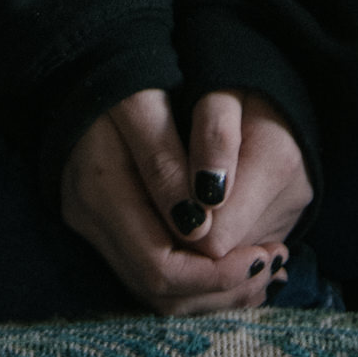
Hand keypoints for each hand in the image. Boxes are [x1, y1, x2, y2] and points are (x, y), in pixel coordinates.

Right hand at [60, 88, 310, 311]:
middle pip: (158, 291)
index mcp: (100, 188)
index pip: (159, 266)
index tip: (263, 257)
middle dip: (219, 289)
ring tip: (262, 268)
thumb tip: (198, 229)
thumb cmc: (124, 74)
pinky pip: (150, 273)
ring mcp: (93, 226)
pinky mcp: (104, 227)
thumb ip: (166, 162)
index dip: (215, 274)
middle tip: (271, 266)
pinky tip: (232, 263)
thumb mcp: (145, 102)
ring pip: (155, 293)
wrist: (86, 63)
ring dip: (211, 290)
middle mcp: (90, 219)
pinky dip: (195, 278)